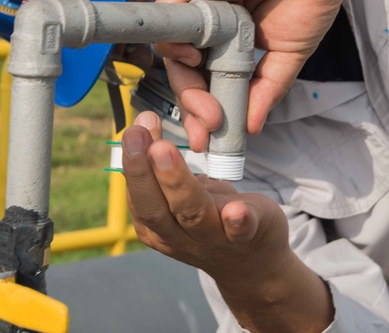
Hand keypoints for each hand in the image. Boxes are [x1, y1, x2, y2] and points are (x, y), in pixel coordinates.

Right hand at [121, 112, 331, 330]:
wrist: (255, 264)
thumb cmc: (213, 218)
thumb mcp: (181, 195)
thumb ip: (163, 168)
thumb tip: (143, 123)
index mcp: (157, 226)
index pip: (139, 195)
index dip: (133, 161)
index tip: (135, 126)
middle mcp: (180, 236)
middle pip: (155, 208)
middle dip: (143, 170)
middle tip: (137, 133)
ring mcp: (215, 238)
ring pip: (192, 213)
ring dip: (177, 182)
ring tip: (164, 149)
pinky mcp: (248, 234)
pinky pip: (242, 230)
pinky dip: (238, 221)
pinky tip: (236, 209)